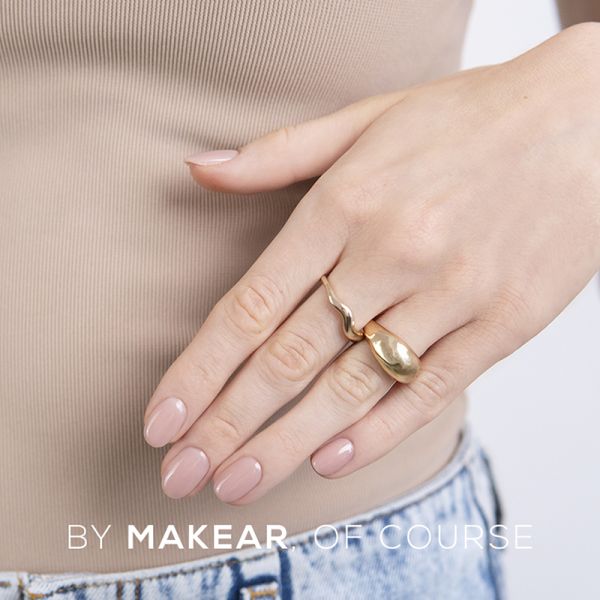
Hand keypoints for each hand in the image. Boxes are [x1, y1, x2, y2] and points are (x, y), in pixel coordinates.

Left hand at [144, 24, 599, 503]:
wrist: (587, 120)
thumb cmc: (468, 119)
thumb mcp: (367, 116)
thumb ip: (278, 152)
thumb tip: (198, 169)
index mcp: (346, 203)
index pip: (251, 305)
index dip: (198, 371)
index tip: (161, 420)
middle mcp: (392, 253)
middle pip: (290, 360)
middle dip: (228, 425)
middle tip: (183, 476)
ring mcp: (452, 293)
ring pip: (352, 388)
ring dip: (286, 445)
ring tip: (237, 485)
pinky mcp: (505, 322)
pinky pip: (432, 390)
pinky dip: (379, 433)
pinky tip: (331, 464)